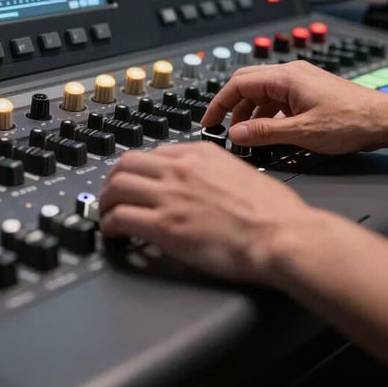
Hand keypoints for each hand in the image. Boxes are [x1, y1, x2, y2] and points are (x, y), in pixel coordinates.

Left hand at [99, 141, 317, 284]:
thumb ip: (216, 171)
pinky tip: (112, 232)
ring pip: (116, 186)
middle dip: (113, 179)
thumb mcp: (241, 172)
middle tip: (112, 193)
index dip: (140, 168)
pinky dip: (109, 224)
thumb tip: (205, 182)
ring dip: (105, 201)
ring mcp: (170, 195)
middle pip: (126, 163)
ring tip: (107, 213)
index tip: (138, 180)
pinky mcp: (164, 226)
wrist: (281, 234)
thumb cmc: (273, 211)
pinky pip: (120, 217)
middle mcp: (180, 169)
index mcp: (201, 153)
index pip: (154, 152)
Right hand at [201, 60, 387, 154]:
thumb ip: (264, 133)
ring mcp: (301, 81)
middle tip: (221, 127)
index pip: (239, 83)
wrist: (385, 120)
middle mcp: (292, 74)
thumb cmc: (352, 122)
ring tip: (245, 136)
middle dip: (232, 106)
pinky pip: (278, 98)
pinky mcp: (309, 91)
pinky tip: (268, 132)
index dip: (219, 102)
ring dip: (250, 112)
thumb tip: (235, 133)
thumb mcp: (302, 132)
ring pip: (263, 92)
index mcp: (286, 77)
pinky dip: (266, 114)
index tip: (209, 120)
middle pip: (248, 84)